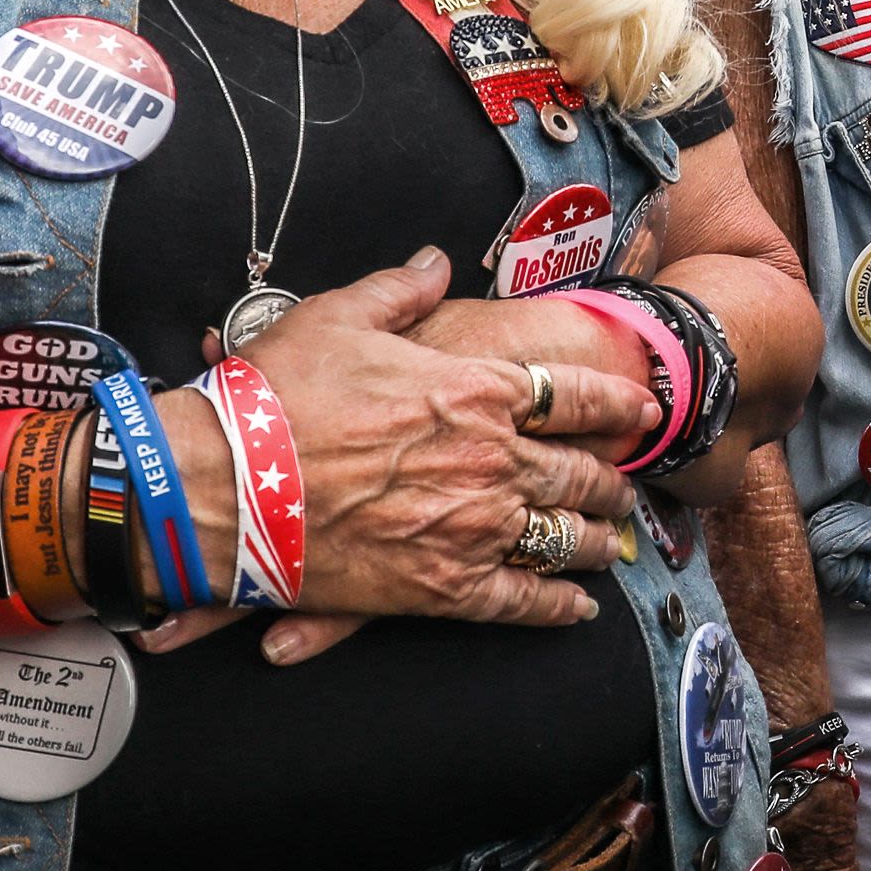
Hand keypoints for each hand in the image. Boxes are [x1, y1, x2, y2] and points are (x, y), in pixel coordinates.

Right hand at [140, 254, 654, 659]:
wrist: (226, 485)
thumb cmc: (278, 396)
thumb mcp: (338, 316)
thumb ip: (399, 289)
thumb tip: (433, 262)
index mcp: (476, 391)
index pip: (573, 394)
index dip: (617, 401)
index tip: (644, 410)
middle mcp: (490, 460)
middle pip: (579, 471)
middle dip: (611, 480)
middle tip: (628, 487)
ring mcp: (472, 528)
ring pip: (563, 538)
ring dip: (598, 541)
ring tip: (615, 545)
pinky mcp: (442, 589)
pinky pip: (520, 602)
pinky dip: (556, 606)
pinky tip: (577, 608)